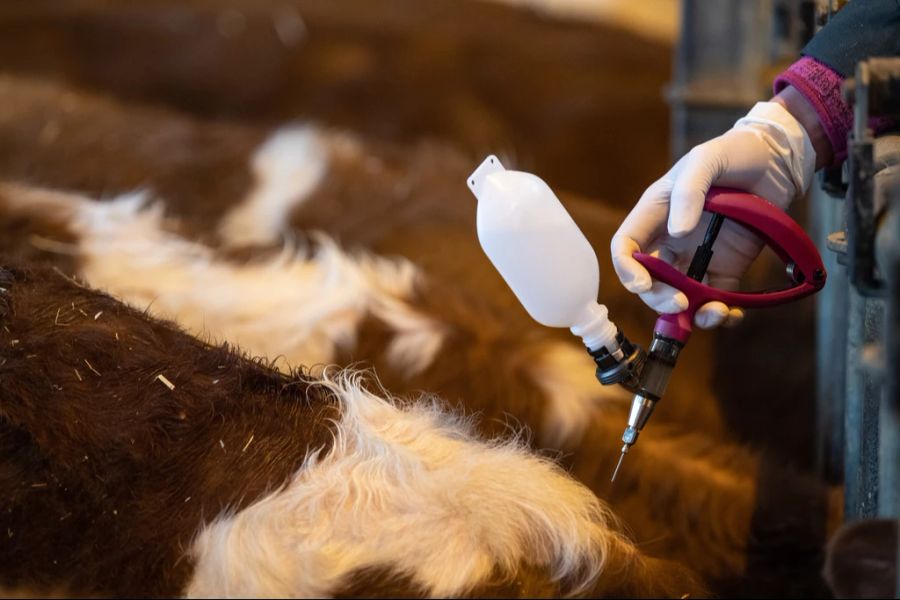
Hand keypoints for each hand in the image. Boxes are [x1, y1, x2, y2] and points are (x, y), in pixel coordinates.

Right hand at [611, 101, 816, 327]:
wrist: (778, 159)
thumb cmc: (734, 152)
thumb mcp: (706, 159)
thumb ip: (689, 191)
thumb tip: (677, 233)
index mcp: (656, 215)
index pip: (627, 247)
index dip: (626, 268)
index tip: (642, 284)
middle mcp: (671, 240)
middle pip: (650, 280)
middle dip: (659, 298)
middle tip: (681, 304)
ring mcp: (698, 257)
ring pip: (681, 296)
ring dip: (691, 313)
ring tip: (715, 313)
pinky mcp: (727, 269)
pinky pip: (716, 299)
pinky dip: (722, 314)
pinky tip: (732, 314)